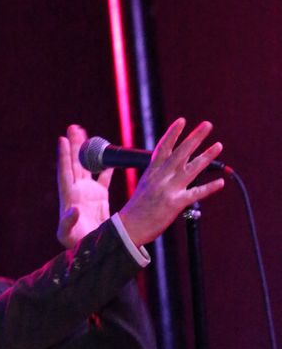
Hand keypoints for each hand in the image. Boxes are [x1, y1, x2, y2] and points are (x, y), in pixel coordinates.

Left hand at [57, 125, 113, 248]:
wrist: (91, 251)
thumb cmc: (75, 245)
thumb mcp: (67, 236)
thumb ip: (68, 223)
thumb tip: (74, 210)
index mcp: (69, 198)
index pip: (65, 172)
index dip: (64, 156)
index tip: (62, 139)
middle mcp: (77, 192)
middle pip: (75, 164)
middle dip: (74, 146)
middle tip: (73, 127)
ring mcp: (88, 194)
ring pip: (87, 167)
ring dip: (87, 151)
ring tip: (85, 132)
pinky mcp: (100, 198)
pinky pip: (103, 178)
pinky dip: (106, 167)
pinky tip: (109, 156)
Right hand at [119, 118, 224, 245]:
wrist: (128, 228)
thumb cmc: (136, 210)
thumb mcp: (144, 187)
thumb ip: (158, 176)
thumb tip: (172, 168)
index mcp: (152, 172)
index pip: (163, 148)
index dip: (173, 134)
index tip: (182, 121)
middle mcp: (161, 178)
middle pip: (180, 153)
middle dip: (195, 137)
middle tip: (207, 125)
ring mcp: (168, 189)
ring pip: (191, 169)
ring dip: (206, 156)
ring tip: (218, 146)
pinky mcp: (175, 204)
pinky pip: (195, 194)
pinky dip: (208, 188)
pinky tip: (220, 182)